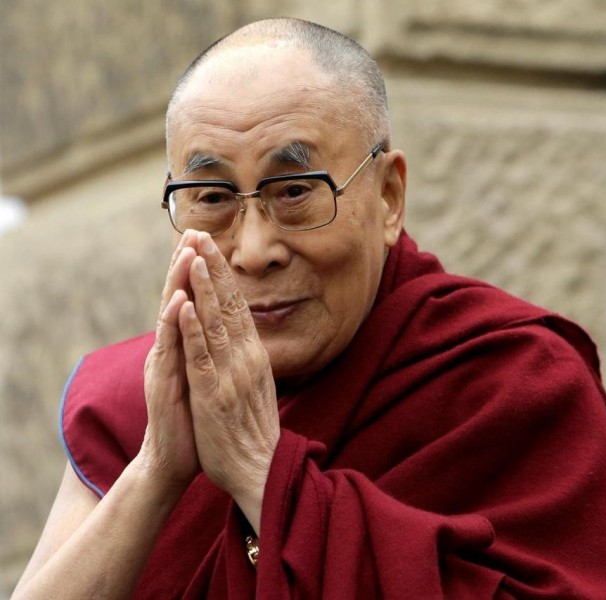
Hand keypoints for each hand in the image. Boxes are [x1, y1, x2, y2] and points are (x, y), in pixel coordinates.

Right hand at [139, 231, 200, 492]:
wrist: (173, 460)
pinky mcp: (165, 384)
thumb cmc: (194, 420)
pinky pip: (172, 351)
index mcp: (185, 347)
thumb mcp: (206, 378)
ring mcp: (166, 365)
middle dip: (185, 266)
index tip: (207, 241)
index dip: (199, 272)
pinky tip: (178, 304)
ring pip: (172, 318)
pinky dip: (175, 325)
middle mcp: (171, 350)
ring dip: (178, 285)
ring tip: (185, 255)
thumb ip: (207, 351)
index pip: (193, 301)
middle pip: (178, 299)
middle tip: (193, 232)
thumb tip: (221, 329)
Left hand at [178, 232, 280, 530]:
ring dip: (204, 287)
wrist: (261, 471)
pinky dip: (193, 328)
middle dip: (215, 268)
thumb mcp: (256, 388)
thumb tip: (244, 340)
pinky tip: (184, 304)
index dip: (225, 276)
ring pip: (216, 322)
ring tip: (194, 255)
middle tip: (202, 235)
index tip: (213, 248)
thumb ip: (249, 361)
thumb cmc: (254, 434)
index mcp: (255, 356)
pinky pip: (202, 355)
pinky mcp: (214, 393)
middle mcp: (247, 358)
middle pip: (230, 305)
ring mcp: (231, 374)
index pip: (239, 307)